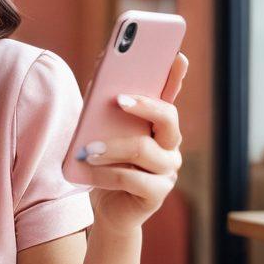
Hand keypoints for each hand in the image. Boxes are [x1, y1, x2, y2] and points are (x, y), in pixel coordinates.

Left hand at [80, 52, 188, 235]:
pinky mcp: (157, 193)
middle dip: (144, 105)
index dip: (176, 76)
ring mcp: (167, 170)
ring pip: (145, 149)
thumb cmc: (104, 164)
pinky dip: (104, 172)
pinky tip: (87, 169)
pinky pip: (131, 178)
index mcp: (157, 125)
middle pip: (168, 117)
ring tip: (87, 148)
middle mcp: (169, 144)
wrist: (107, 208)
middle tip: (118, 99)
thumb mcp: (100, 132)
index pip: (170, 95)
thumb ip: (103, 106)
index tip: (176, 55)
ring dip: (112, 146)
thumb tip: (100, 71)